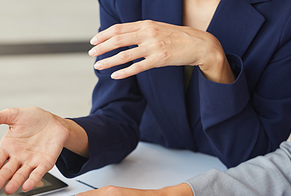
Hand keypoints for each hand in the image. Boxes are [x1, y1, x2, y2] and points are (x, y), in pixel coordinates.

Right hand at [0, 107, 87, 193]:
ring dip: (15, 182)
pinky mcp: (44, 164)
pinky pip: (37, 173)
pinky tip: (27, 186)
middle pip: (7, 170)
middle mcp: (18, 156)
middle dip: (1, 178)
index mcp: (8, 146)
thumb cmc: (34, 119)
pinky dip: (32, 180)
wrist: (54, 122)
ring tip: (8, 190)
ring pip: (21, 174)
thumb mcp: (13, 114)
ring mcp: (31, 161)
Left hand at [88, 20, 233, 82]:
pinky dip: (124, 72)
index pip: (119, 29)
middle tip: (91, 54)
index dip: (103, 35)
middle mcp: (148, 33)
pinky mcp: (159, 60)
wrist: (199, 44)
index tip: (93, 42)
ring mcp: (153, 47)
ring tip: (98, 66)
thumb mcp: (157, 29)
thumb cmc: (177, 38)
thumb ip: (141, 32)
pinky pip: (137, 67)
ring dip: (108, 61)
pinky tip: (115, 75)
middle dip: (101, 47)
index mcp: (146, 24)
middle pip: (118, 40)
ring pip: (124, 54)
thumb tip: (123, 37)